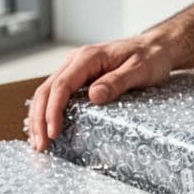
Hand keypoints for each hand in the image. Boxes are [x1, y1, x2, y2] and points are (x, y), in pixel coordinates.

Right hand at [28, 35, 176, 150]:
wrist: (155, 47)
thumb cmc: (149, 57)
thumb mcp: (139, 70)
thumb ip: (116, 82)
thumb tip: (94, 96)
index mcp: (88, 58)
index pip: (62, 85)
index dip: (54, 111)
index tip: (53, 133)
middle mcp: (76, 61)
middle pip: (47, 90)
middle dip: (39, 119)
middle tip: (40, 145)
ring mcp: (74, 69)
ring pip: (46, 93)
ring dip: (39, 118)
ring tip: (39, 143)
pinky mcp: (78, 78)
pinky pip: (56, 95)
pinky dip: (47, 112)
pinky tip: (46, 129)